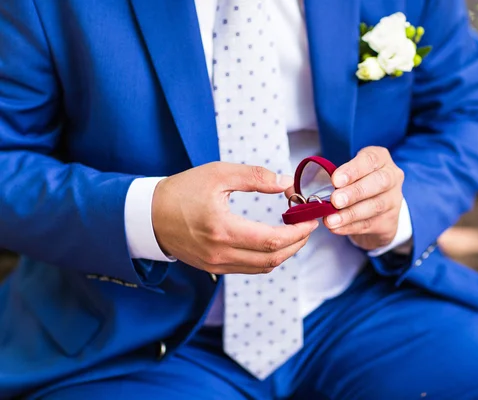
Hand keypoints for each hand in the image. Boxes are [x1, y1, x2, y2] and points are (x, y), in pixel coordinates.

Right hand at [152, 162, 317, 274]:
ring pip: (263, 267)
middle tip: (308, 226)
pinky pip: (249, 268)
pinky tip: (273, 240)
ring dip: (284, 252)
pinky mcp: (213, 268)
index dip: (298, 232)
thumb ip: (254, 177)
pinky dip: (267, 257)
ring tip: (294, 232)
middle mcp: (221, 253)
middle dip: (297, 243)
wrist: (148, 215)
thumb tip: (285, 182)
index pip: (272, 240)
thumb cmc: (182, 191)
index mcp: (223, 229)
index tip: (311, 219)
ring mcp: (217, 264)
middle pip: (273, 258)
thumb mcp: (217, 174)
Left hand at [323, 147, 403, 250]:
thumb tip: (309, 192)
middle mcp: (392, 177)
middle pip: (378, 182)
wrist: (377, 210)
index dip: (353, 170)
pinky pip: (370, 224)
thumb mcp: (349, 173)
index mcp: (380, 158)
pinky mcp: (389, 221)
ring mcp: (393, 200)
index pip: (370, 159)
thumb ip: (335, 178)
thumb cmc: (358, 183)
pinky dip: (350, 227)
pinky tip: (336, 228)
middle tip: (335, 200)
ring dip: (350, 214)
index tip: (335, 180)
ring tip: (330, 220)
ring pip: (375, 206)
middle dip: (355, 192)